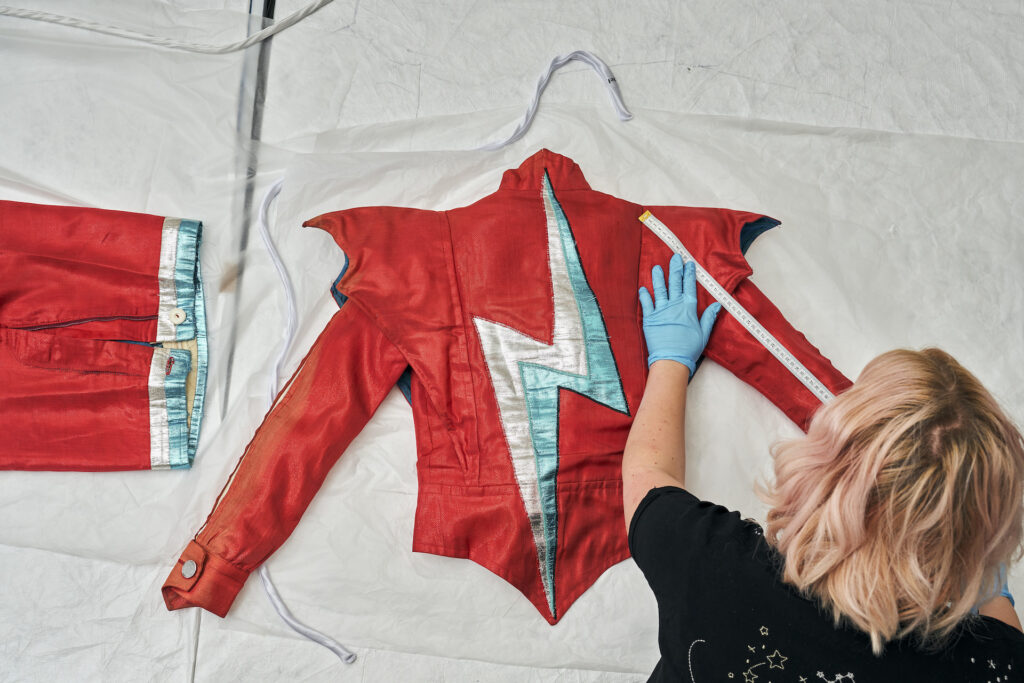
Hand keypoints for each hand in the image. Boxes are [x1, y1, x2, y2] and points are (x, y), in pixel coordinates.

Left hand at [638, 254, 721, 375]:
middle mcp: (674, 306)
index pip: (689, 286)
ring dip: (658, 277)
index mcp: (688, 308)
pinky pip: (646, 304)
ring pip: (659, 290)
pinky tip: (642, 288)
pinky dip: (644, 295)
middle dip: (675, 269)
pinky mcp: (650, 319)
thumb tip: (717, 305)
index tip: (688, 263)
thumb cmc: (689, 349)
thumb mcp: (704, 333)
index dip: (689, 273)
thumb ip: (709, 317)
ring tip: (656, 267)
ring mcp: (661, 311)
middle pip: (675, 283)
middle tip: (674, 257)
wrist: (671, 360)